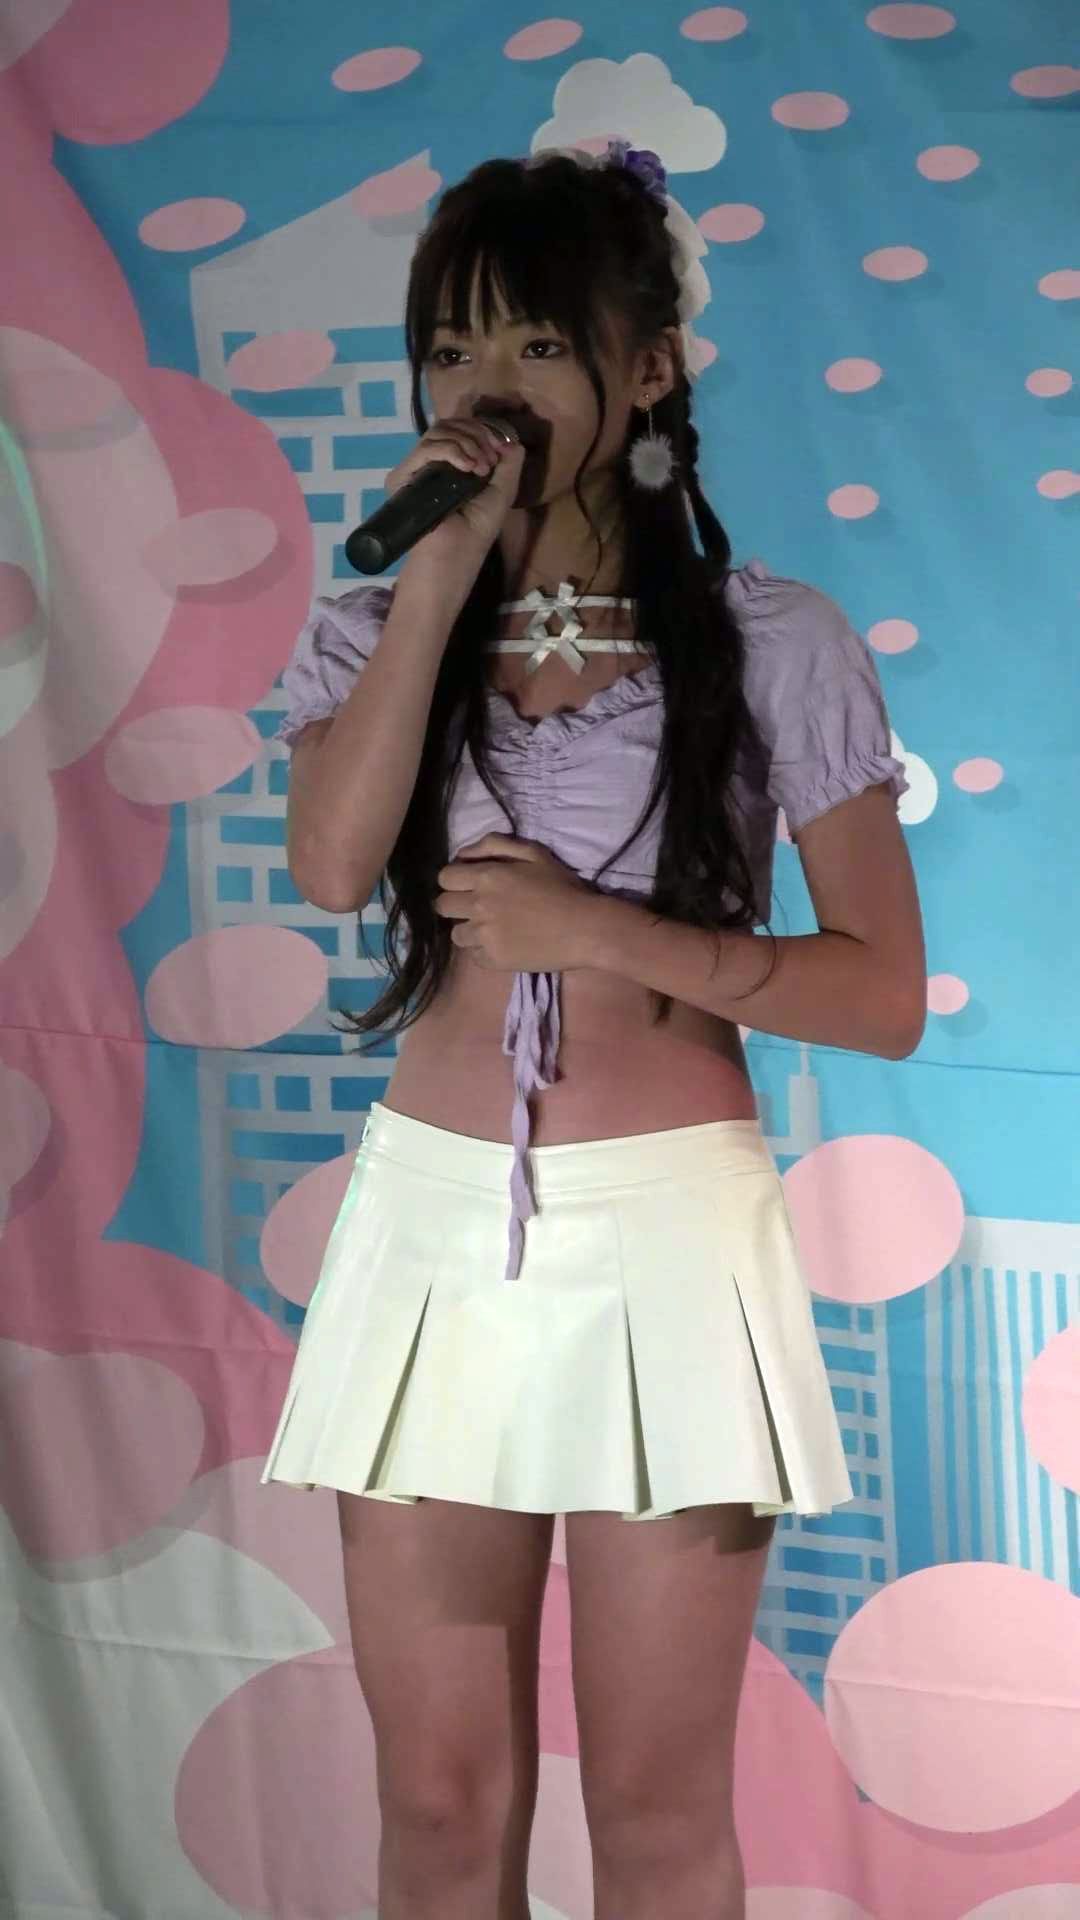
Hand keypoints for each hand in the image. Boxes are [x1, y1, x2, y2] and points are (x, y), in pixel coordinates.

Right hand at [388, 415, 525, 575]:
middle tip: (489, 459)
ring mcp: (416, 467)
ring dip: (466, 442)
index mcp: (454, 461)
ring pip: (439, 431)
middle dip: (477, 434)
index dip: (483, 429)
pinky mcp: (402, 476)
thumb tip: (507, 436)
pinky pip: (426, 448)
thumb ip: (510, 460)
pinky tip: (467, 468)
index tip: (499, 448)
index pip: (462, 428)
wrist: (457, 552)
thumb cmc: (478, 527)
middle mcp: (433, 460)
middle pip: (450, 423)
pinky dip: (451, 451)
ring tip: (480, 468)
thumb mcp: (503, 489)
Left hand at [434, 833, 600, 971]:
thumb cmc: (562, 887)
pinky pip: (473, 955)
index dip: (455, 880)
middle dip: (456, 904)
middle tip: (478, 907)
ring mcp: (484, 935)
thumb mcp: (533, 853)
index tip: (469, 885)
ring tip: (492, 929)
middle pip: (443, 906)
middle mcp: (478, 906)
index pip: (444, 878)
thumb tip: (463, 854)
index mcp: (486, 877)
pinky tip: (504, 944)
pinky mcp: (493, 960)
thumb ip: (494, 845)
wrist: (585, 928)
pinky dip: (484, 950)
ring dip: (469, 929)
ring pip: (456, 934)